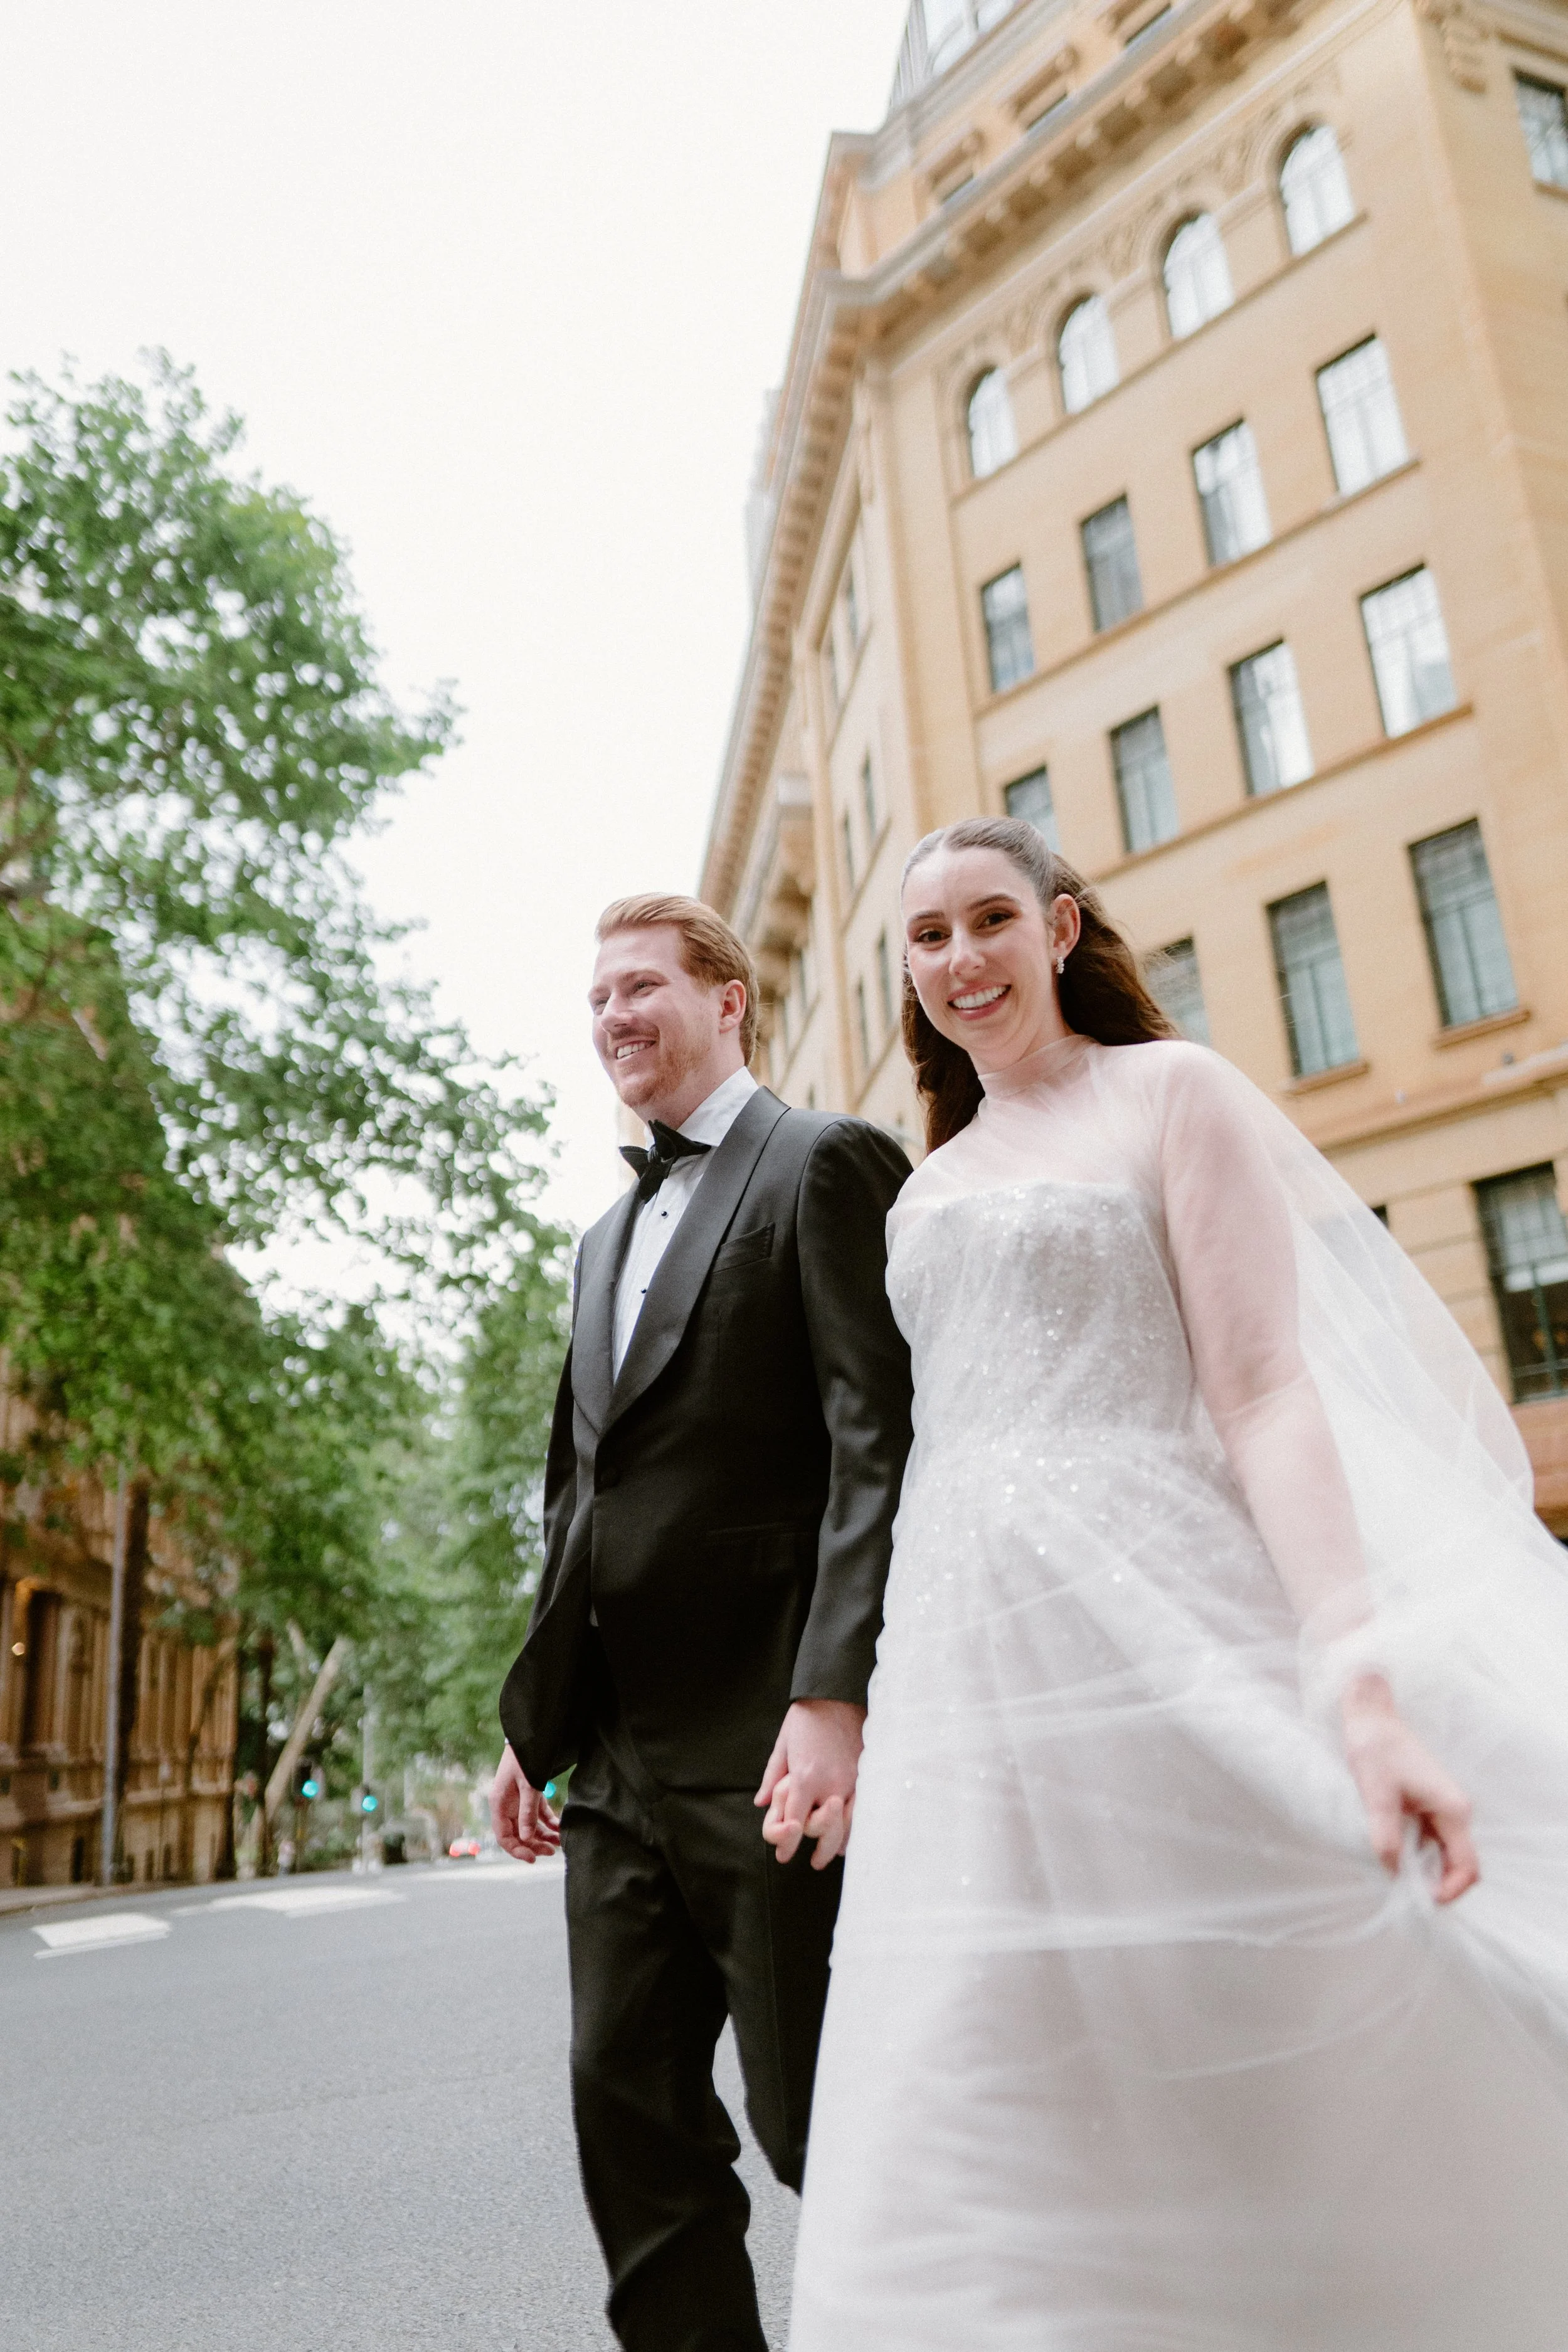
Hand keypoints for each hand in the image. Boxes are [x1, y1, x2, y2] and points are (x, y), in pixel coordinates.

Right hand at [490, 1742, 560, 1862]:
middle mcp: (507, 1805)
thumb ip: (527, 1811)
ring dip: (543, 1836)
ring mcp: (518, 1801)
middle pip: (518, 1834)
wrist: (532, 1734)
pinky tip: (559, 1828)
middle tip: (552, 1851)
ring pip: (529, 1826)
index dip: (517, 1850)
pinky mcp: (530, 1795)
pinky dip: (548, 1823)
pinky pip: (538, 1815)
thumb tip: (526, 1838)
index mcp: (499, 1804)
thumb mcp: (528, 1784)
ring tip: (559, 1842)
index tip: (533, 1858)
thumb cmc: (525, 1757)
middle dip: (534, 1845)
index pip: (503, 1836)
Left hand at [754, 1699, 865, 1868]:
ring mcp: (851, 1781)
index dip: (787, 1842)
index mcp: (804, 1777)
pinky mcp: (866, 1775)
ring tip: (831, 1855)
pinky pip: (862, 1810)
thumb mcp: (782, 1745)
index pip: (794, 1822)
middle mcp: (829, 1784)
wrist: (838, 1695)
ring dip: (838, 1843)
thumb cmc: (806, 1718)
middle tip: (812, 1862)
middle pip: (823, 1830)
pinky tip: (851, 1835)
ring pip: (847, 1824)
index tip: (784, 1856)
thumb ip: (771, 1777)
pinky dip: (856, 1826)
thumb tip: (761, 1803)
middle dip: (816, 1850)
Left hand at [1340, 1673, 1477, 1904]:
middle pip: (1457, 1866)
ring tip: (1392, 1874)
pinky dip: (1414, 1855)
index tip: (1422, 1901)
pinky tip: (1391, 1855)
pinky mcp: (1427, 1807)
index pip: (1467, 1867)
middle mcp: (1455, 1812)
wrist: (1369, 1717)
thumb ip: (1386, 1837)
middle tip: (1402, 1894)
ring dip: (1422, 1870)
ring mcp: (1443, 1810)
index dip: (1450, 1891)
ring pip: (1442, 1855)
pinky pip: (1429, 1842)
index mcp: (1454, 1809)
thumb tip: (1393, 1873)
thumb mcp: (1376, 1795)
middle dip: (1434, 1884)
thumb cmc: (1375, 1749)